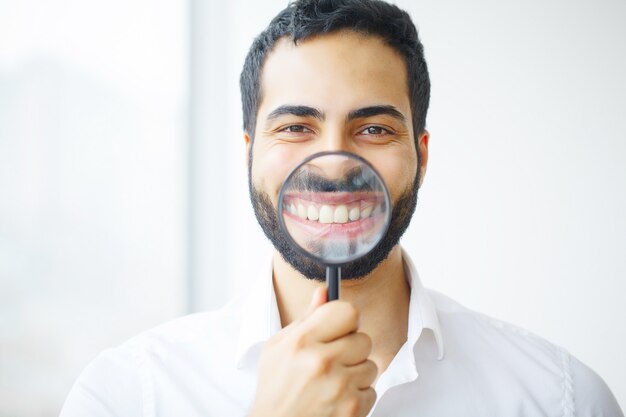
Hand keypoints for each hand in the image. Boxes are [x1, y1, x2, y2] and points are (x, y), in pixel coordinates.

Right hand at [248, 287, 376, 416]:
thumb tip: (325, 291)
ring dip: (356, 374)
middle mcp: (321, 361)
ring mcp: (339, 386)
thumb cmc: (276, 388)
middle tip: (332, 362)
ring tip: (332, 384)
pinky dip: (358, 397)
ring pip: (371, 366)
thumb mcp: (279, 347)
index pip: (348, 311)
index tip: (340, 329)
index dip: (346, 320)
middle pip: (363, 339)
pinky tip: (336, 400)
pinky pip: (372, 391)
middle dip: (351, 350)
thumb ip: (307, 319)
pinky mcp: (352, 409)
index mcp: (302, 341)